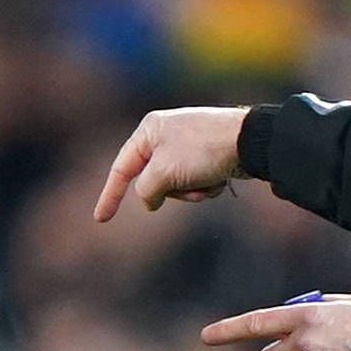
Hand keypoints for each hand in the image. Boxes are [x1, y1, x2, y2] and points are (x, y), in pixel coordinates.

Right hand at [93, 106, 250, 219]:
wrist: (250, 142)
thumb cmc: (202, 151)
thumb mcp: (162, 173)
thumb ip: (145, 191)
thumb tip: (150, 200)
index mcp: (148, 130)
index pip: (121, 169)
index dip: (109, 196)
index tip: (100, 219)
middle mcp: (165, 134)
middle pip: (151, 180)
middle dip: (171, 192)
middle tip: (187, 186)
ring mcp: (186, 145)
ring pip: (175, 184)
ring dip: (190, 191)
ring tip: (207, 181)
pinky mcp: (206, 154)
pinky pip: (194, 181)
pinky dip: (205, 186)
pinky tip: (219, 178)